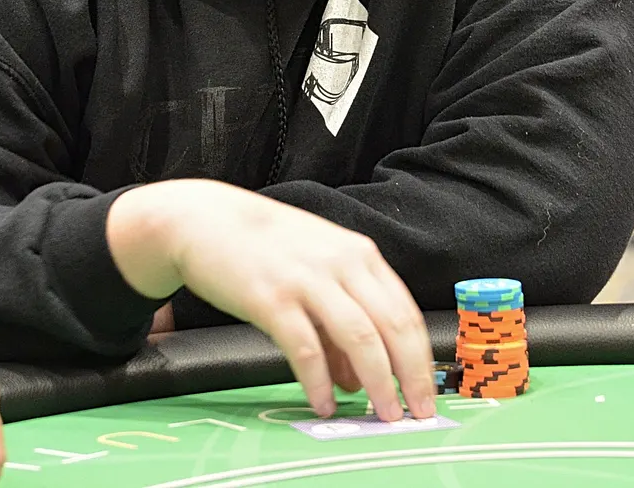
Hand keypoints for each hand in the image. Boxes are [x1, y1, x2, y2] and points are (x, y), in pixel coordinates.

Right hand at [107, 179, 433, 421]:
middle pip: (392, 327)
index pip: (405, 312)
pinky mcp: (271, 298)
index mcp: (358, 255)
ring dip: (377, 382)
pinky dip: (320, 381)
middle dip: (410, 376)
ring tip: (382, 414)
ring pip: (359, 337)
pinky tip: (324, 402)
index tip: (427, 393)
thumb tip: (359, 380)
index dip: (421, 359)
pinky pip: (305, 348)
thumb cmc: (265, 247)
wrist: (206, 219)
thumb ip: (341, 319)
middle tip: (416, 414)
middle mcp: (340, 264)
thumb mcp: (315, 269)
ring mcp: (306, 279)